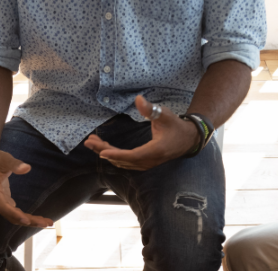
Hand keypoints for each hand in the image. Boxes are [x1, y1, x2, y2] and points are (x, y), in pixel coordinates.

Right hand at [0, 148, 53, 227]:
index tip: (27, 220)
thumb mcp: (3, 158)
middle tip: (46, 223)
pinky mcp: (3, 201)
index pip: (3, 206)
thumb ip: (14, 164)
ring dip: (29, 221)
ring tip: (46, 222)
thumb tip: (27, 168)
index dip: (14, 214)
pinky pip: (14, 213)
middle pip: (11, 216)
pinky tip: (37, 219)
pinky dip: (25, 217)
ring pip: (14, 217)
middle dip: (28, 221)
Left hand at [84, 95, 199, 170]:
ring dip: (107, 153)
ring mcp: (147, 164)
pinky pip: (126, 162)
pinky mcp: (145, 163)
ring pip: (123, 162)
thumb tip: (138, 99)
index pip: (132, 155)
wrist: (189, 139)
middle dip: (104, 151)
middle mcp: (150, 161)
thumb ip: (150, 109)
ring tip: (93, 143)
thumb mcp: (165, 114)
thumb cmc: (176, 125)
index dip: (116, 154)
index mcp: (155, 150)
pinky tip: (104, 150)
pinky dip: (114, 156)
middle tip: (89, 141)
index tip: (101, 151)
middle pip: (123, 159)